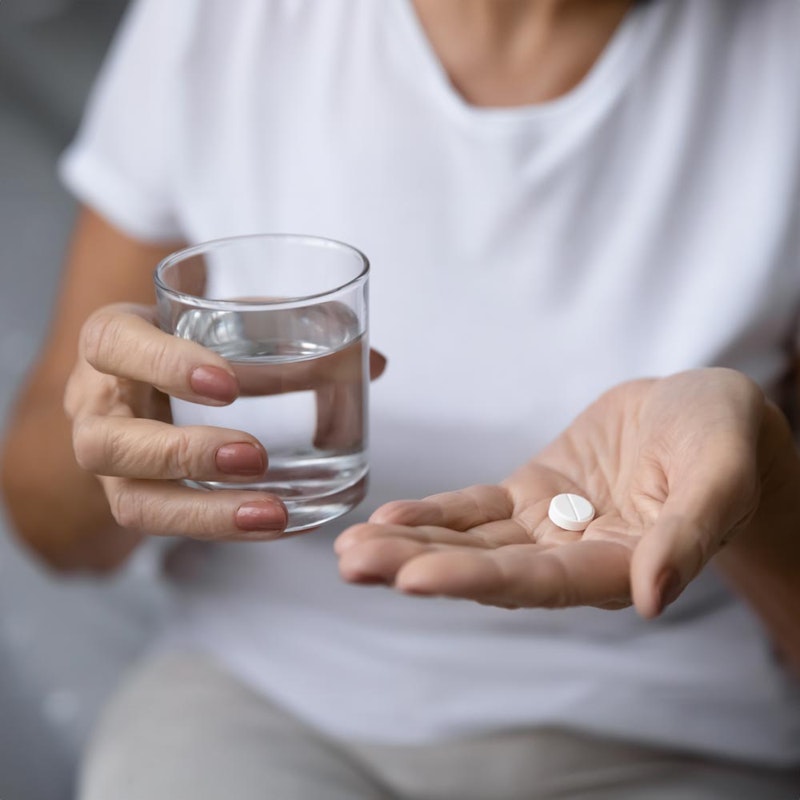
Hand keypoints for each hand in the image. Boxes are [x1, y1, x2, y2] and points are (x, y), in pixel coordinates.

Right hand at [64, 302, 290, 539]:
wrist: (146, 385)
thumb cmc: (188, 346)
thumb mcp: (224, 327)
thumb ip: (293, 337)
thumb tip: (375, 364)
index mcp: (112, 343)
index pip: (112, 343)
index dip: (164, 364)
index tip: (229, 385)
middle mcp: (98, 406)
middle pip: (106, 442)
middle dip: (183, 455)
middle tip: (255, 457)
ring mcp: (111, 463)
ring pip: (131, 502)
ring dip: (204, 513)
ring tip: (272, 512)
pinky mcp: (135, 497)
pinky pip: (166, 527)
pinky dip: (223, 529)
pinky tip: (274, 527)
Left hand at [336, 368, 793, 616]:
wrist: (705, 410)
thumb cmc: (725, 439)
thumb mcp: (721, 475)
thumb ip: (689, 535)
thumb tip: (653, 598)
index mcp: (622, 566)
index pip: (540, 582)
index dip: (477, 580)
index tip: (413, 579)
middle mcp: (576, 557)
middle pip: (489, 570)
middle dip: (419, 567)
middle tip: (353, 567)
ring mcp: (549, 524)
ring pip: (473, 541)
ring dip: (411, 544)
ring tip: (349, 550)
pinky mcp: (534, 491)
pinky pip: (477, 507)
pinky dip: (435, 513)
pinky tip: (387, 518)